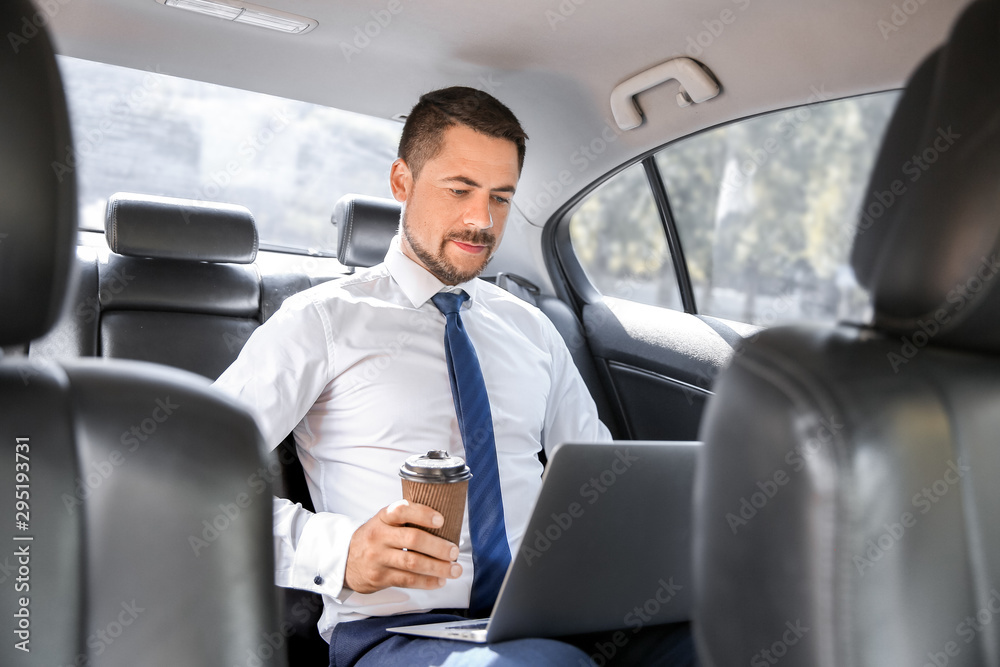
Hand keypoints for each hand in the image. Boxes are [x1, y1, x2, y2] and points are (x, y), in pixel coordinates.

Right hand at [344, 499, 461, 593]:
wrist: (345, 561)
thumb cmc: (374, 539)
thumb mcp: (383, 522)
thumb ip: (406, 520)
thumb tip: (444, 526)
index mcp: (382, 518)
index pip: (401, 510)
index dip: (422, 514)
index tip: (441, 520)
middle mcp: (378, 536)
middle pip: (413, 539)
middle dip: (438, 546)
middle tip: (454, 551)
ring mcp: (378, 558)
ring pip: (412, 562)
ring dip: (438, 567)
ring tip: (454, 569)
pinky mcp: (379, 577)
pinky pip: (407, 580)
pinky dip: (427, 581)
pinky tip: (439, 580)